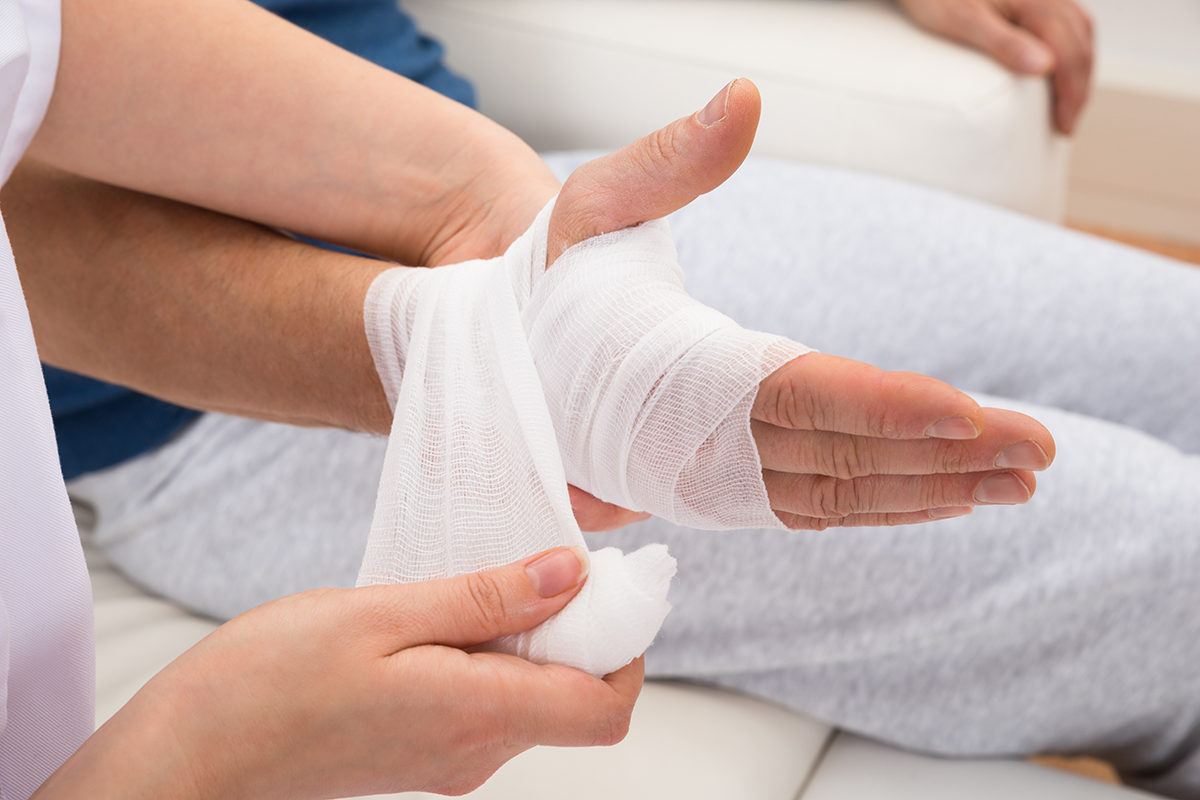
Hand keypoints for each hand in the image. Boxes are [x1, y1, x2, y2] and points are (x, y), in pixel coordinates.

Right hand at [34, 548, 640, 799]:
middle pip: (576, 700)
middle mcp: (476, 750)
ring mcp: (450, 758)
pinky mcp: (423, 752)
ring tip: (482, 578)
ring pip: (533, 697)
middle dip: (581, 631)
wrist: (190, 754)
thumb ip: (486, 597)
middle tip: (544, 562)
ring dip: (531, 637)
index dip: (626, 647)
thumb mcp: (383, 613)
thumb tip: (574, 575)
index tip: (607, 585)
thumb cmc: (268, 681)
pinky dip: (493, 654)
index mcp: (477, 716)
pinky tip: (447, 611)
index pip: (605, 709)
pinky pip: (489, 701)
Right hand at [548, 79, 1054, 530]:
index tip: (971, 416)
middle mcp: (699, 446)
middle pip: (839, 458)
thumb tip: (743, 99)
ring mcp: (713, 479)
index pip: (798, 398)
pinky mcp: (723, 487)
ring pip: (837, 496)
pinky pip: (814, 506)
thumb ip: (669, 159)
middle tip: (1037, 451)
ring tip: (1017, 478)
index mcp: (675, 377)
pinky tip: (945, 494)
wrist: (512, 364)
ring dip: (931, 490)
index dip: (885, 409)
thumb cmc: (558, 283)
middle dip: (943, 458)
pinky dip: (884, 504)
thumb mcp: (594, 206)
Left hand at [895, 0, 1092, 134]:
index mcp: (1036, 2)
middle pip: (1081, 43)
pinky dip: (1073, 48)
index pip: (1070, 54)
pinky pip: (1068, 21)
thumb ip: (1004, 43)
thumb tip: (1045, 68)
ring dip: (1080, 68)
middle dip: (1079, 87)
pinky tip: (1060, 66)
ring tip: (1068, 102)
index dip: (1071, 94)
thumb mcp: (963, 22)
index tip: (1063, 128)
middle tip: (1066, 126)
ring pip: (1080, 30)